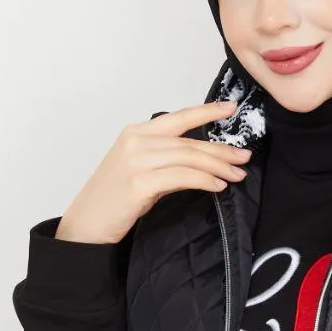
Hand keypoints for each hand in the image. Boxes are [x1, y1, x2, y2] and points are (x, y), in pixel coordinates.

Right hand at [55, 100, 252, 245]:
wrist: (87, 223)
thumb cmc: (114, 198)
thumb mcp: (141, 170)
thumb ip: (167, 160)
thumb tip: (204, 162)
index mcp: (136, 132)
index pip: (179, 117)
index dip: (207, 111)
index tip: (231, 108)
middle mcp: (136, 141)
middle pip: (189, 142)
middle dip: (221, 149)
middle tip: (244, 156)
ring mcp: (136, 161)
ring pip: (189, 158)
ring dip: (218, 167)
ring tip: (237, 174)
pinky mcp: (139, 182)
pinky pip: (182, 177)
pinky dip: (204, 180)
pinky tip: (217, 186)